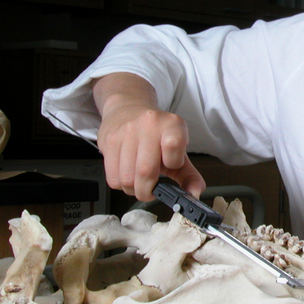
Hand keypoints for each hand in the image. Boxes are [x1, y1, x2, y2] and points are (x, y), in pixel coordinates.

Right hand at [93, 73, 205, 201]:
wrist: (128, 109)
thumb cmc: (157, 135)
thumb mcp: (179, 150)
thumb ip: (189, 175)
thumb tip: (194, 195)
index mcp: (172, 125)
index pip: (173, 145)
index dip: (173, 163)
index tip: (171, 165)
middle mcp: (148, 124)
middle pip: (145, 172)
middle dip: (148, 191)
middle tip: (151, 190)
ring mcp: (126, 131)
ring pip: (126, 179)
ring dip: (133, 189)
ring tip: (138, 181)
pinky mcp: (109, 140)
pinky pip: (113, 178)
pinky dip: (121, 185)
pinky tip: (127, 174)